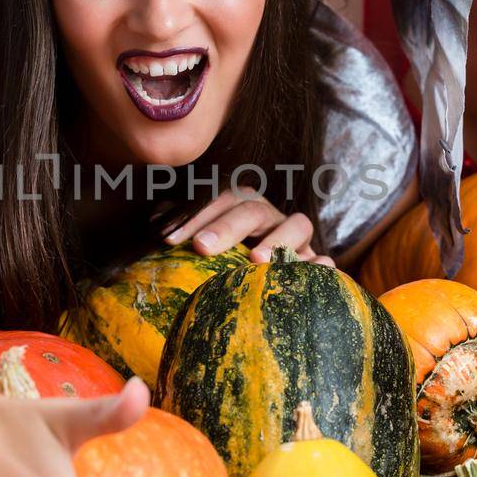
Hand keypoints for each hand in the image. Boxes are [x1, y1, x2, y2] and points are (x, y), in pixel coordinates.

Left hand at [161, 188, 331, 264]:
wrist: (270, 276)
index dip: (193, 216)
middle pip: (252, 209)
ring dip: (277, 238)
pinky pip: (323, 259)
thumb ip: (184, 227)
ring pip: (296, 223)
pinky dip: (322, 263)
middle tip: (202, 247)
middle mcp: (269, 215)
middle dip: (226, 226)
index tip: (168, 240)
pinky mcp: (314, 260)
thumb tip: (154, 221)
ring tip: (257, 260)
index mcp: (240, 205)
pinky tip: (319, 269)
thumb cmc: (227, 259)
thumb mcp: (204, 240)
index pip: (216, 199)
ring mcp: (296, 237)